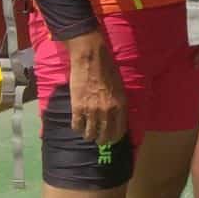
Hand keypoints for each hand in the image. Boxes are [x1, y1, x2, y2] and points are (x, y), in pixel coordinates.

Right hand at [66, 29, 127, 145]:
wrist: (91, 57)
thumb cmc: (108, 69)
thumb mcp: (120, 87)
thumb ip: (119, 104)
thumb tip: (116, 117)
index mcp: (121, 105)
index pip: (119, 131)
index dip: (115, 137)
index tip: (111, 138)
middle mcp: (108, 111)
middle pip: (105, 136)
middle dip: (102, 140)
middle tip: (98, 139)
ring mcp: (92, 110)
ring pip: (90, 134)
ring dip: (89, 135)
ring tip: (87, 133)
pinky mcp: (78, 107)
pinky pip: (77, 126)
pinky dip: (77, 128)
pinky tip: (78, 125)